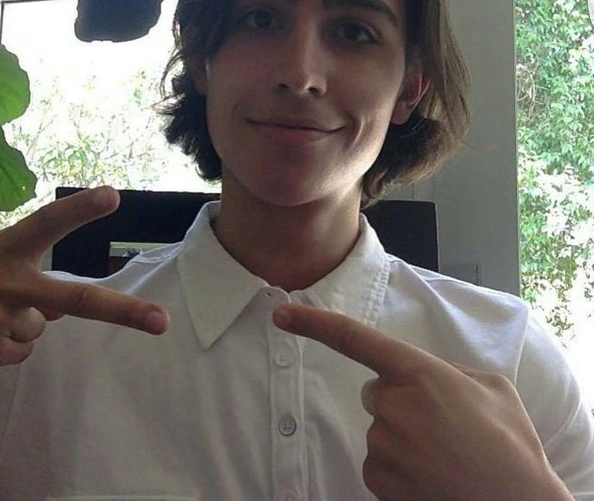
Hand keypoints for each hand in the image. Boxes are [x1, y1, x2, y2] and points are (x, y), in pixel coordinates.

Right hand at [0, 187, 168, 375]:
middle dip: (124, 312)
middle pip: (76, 300)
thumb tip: (60, 310)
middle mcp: (5, 287)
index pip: (45, 223)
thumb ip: (22, 275)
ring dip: (18, 324)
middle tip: (162, 323)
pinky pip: (18, 352)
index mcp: (0, 251)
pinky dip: (3, 346)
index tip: (112, 196)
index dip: (79, 210)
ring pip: (38, 329)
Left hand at [273, 304, 571, 500]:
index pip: (354, 339)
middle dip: (399, 403)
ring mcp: (382, 444)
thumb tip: (431, 380)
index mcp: (418, 372)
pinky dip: (400, 470)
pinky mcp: (379, 479)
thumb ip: (451, 374)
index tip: (282, 314)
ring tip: (446, 456)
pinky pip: (379, 464)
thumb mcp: (491, 389)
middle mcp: (392, 404)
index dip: (314, 323)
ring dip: (404, 440)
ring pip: (380, 432)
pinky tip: (432, 476)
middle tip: (441, 426)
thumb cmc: (511, 445)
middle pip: (376, 394)